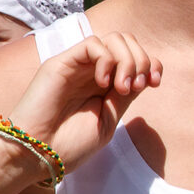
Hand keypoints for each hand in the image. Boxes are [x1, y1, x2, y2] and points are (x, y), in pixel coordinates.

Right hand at [7, 31, 162, 180]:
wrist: (38, 155)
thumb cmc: (69, 145)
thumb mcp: (108, 121)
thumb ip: (124, 97)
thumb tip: (144, 77)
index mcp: (105, 85)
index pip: (135, 56)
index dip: (151, 63)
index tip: (154, 83)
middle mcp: (92, 71)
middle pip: (127, 42)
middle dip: (141, 60)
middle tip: (133, 86)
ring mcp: (77, 65)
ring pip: (112, 38)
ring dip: (126, 60)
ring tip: (119, 87)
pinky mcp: (61, 62)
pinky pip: (92, 44)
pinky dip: (106, 59)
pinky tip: (103, 82)